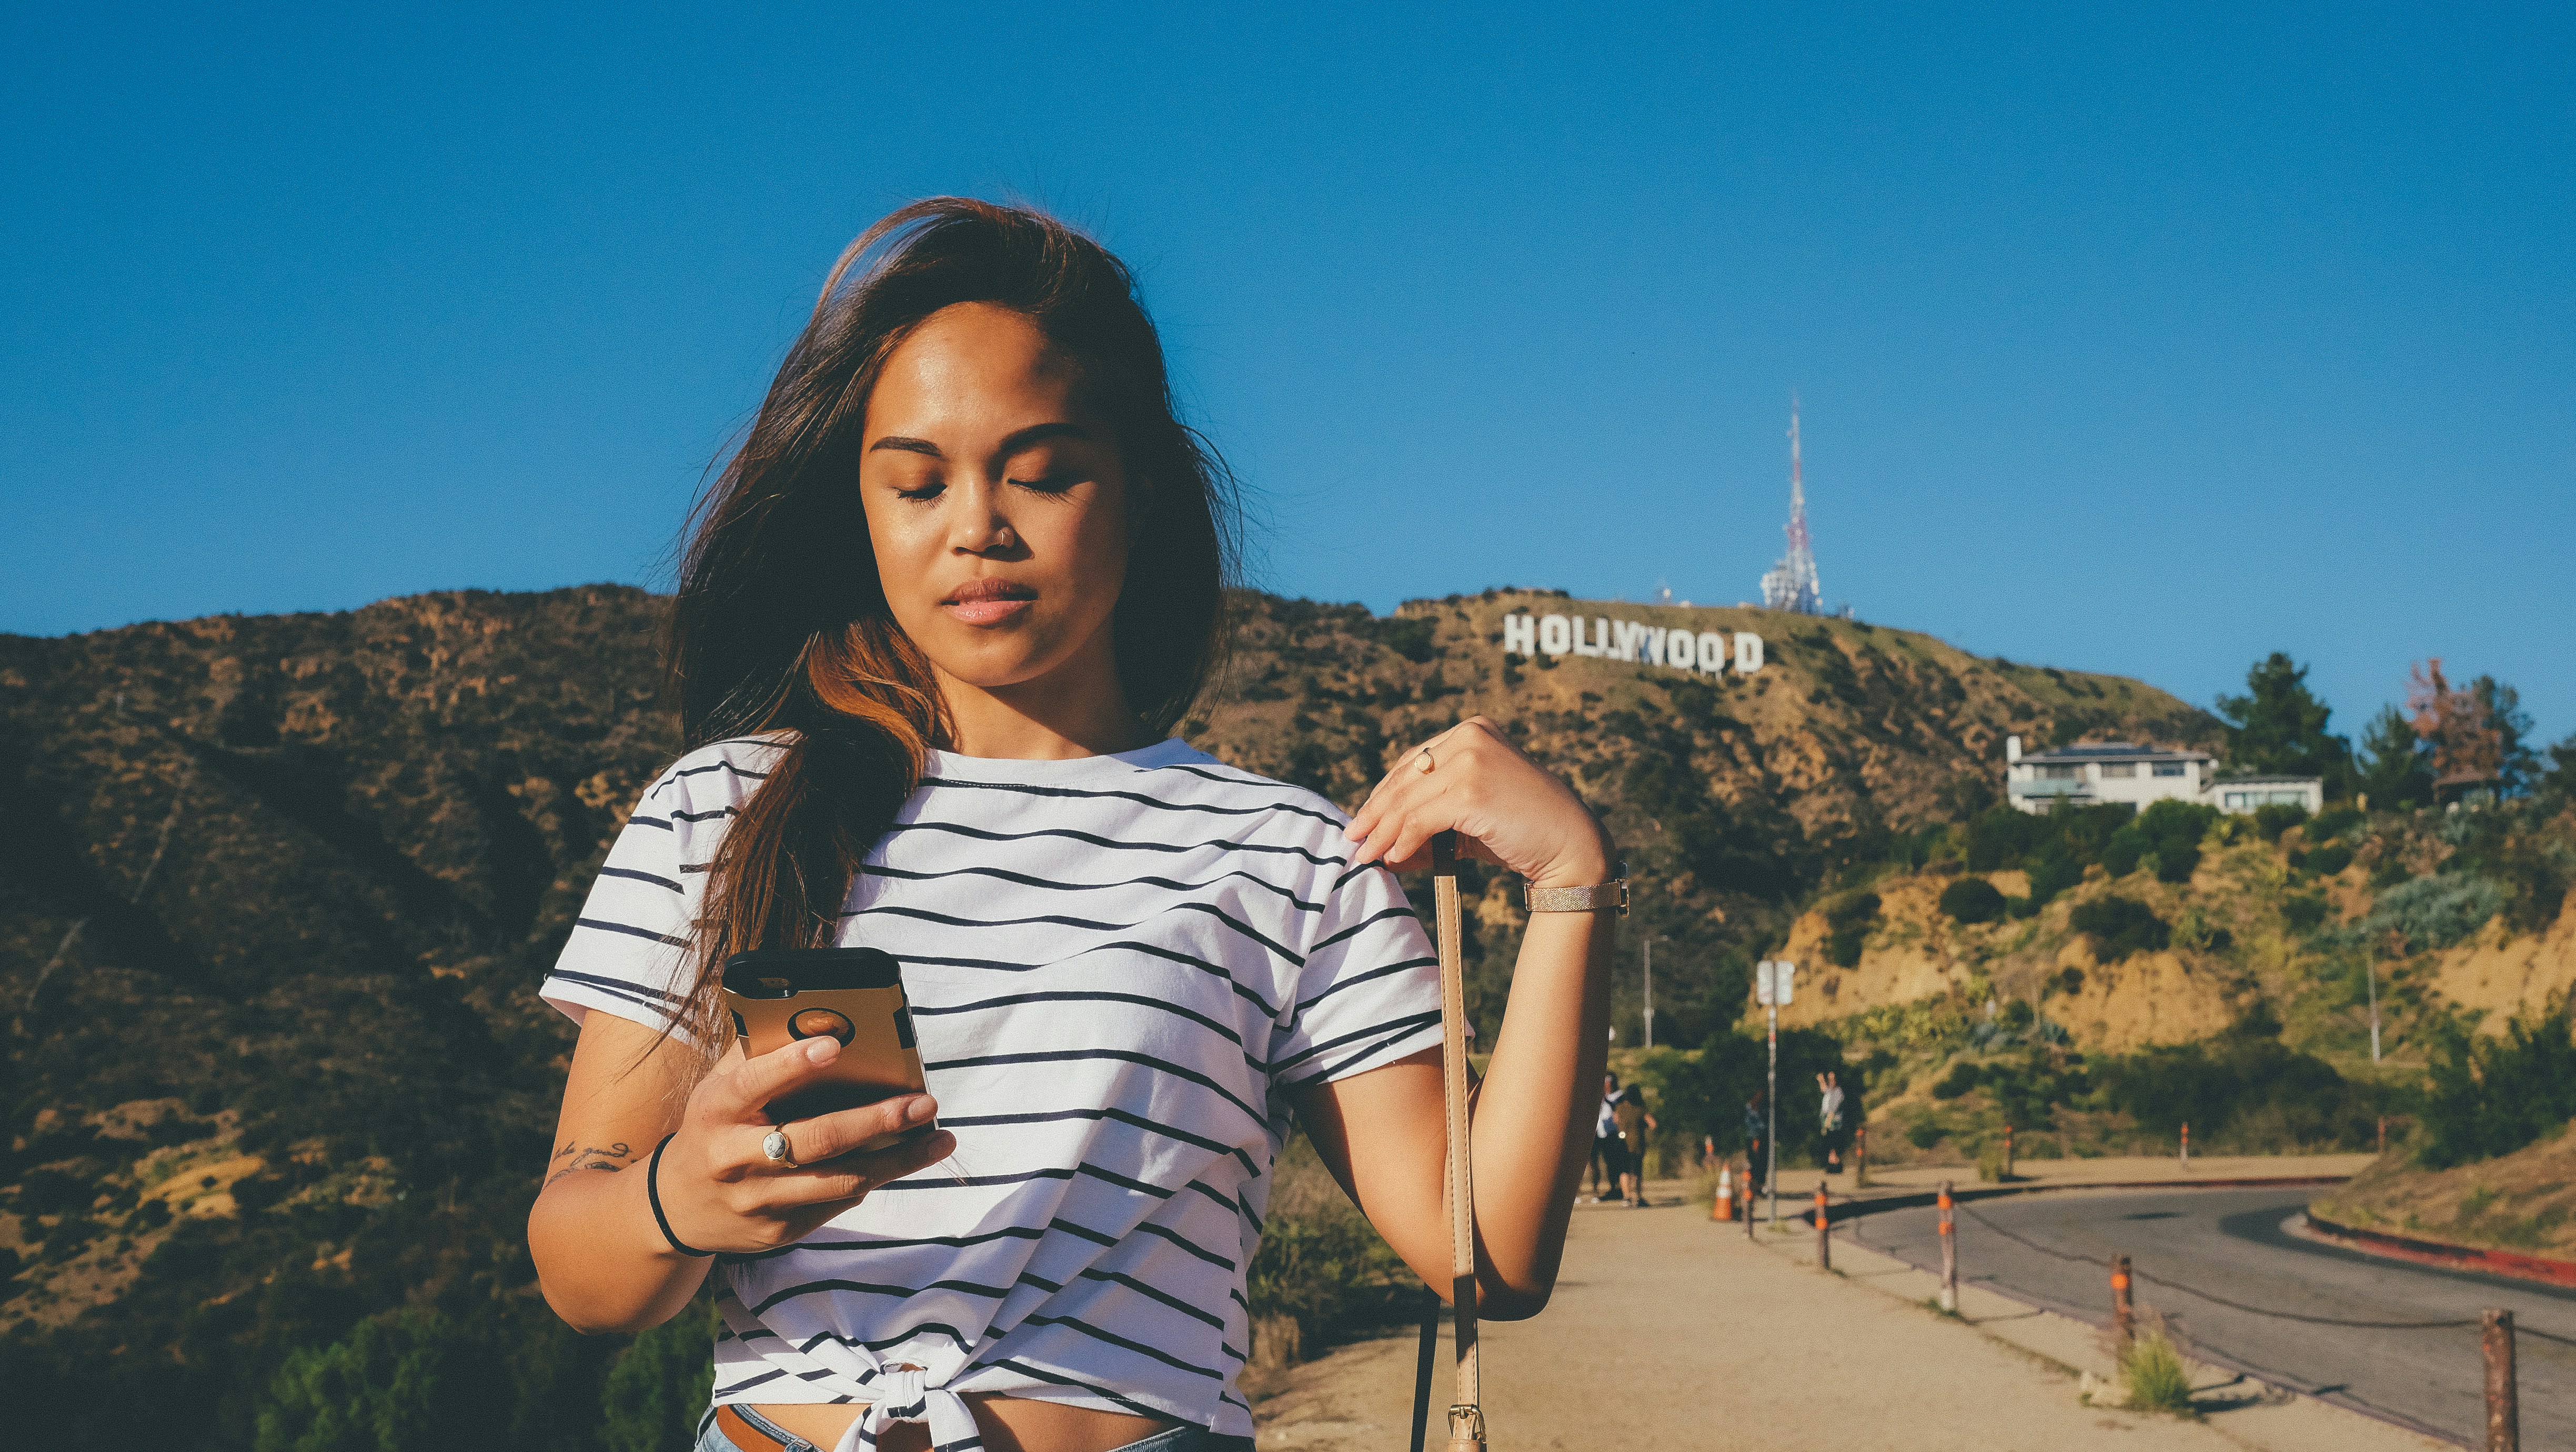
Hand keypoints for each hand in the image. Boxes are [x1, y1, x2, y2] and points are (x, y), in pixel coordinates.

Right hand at [657, 1037, 955, 1253]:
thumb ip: (761, 1057)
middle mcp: (732, 1157)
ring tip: (940, 1138)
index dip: (791, 1064)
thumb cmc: (714, 1127)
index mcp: (715, 1111)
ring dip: (897, 1161)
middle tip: (924, 1103)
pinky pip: (836, 1203)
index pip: (752, 1083)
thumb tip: (824, 1019)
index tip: (835, 1045)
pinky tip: (901, 1161)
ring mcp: (756, 1200)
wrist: (676, 1208)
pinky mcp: (777, 1231)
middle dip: (876, 1121)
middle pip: (814, 1139)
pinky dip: (872, 1179)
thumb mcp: (719, 1088)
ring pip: (838, 1180)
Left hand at [1343, 716, 1610, 887]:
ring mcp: (1472, 760)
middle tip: (1353, 841)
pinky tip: (1394, 858)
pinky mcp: (1472, 789)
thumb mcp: (1469, 820)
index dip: (1384, 793)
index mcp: (1473, 731)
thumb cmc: (1522, 833)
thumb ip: (1428, 823)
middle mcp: (1471, 737)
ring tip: (1366, 857)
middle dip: (1376, 813)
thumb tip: (1381, 847)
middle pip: (1406, 778)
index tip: (1364, 820)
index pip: (1413, 762)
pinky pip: (1422, 818)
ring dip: (1383, 832)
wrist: (1572, 846)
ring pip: (1409, 800)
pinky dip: (1403, 840)